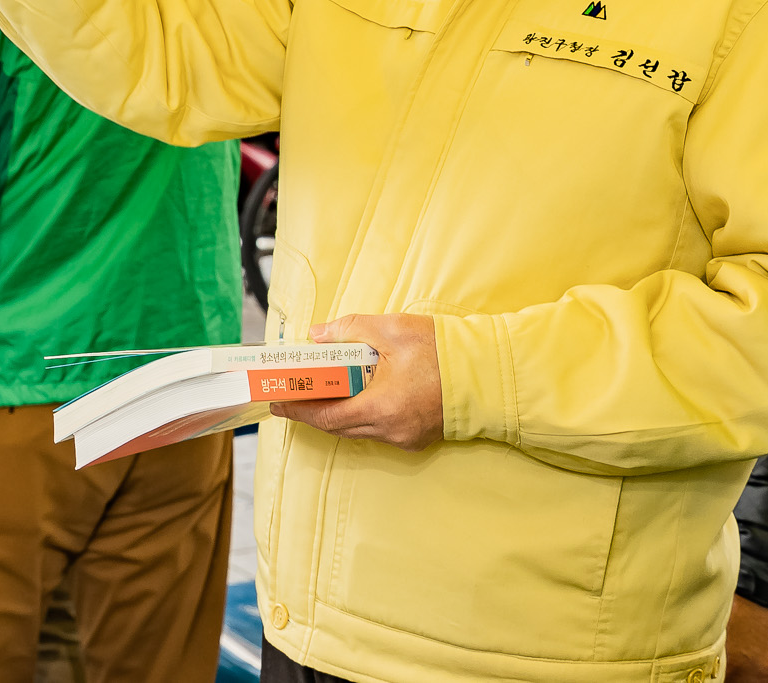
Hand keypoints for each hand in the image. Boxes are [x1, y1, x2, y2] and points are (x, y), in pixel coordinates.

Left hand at [268, 314, 441, 450]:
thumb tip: (318, 335)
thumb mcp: (394, 329)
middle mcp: (390, 430)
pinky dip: (363, 417)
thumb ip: (351, 329)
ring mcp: (406, 438)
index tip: (276, 402)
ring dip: (338, 414)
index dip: (298, 409)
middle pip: (338, 427)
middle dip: (313, 411)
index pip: (326, 415)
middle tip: (292, 396)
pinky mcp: (418, 438)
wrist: (490, 374)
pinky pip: (379, 431)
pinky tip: (359, 397)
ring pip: (359, 431)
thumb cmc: (444, 351)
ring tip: (322, 393)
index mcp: (381, 407)